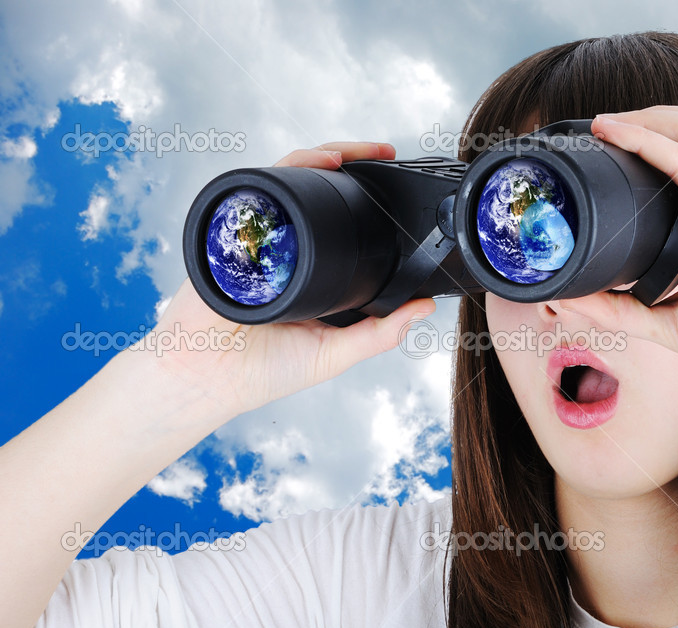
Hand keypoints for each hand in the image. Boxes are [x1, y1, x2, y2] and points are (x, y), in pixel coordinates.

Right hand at [127, 142, 435, 416]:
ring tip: (357, 153)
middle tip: (384, 153)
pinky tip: (318, 163)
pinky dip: (291, 167)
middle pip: (319, 192)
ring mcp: (260, 235)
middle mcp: (287, 247)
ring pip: (293, 181)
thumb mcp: (335, 353)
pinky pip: (262, 185)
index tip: (399, 189)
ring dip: (324, 157)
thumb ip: (380, 333)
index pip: (343, 224)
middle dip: (352, 164)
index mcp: (312, 271)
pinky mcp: (234, 228)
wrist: (205, 376)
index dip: (370, 203)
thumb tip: (424, 307)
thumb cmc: (263, 371)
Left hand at [560, 106, 677, 387]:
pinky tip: (620, 136)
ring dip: (652, 117)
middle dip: (655, 115)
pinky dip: (651, 144)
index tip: (615, 144)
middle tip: (604, 125)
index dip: (663, 138)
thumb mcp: (670, 323)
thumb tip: (568, 303)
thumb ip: (619, 311)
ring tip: (607, 123)